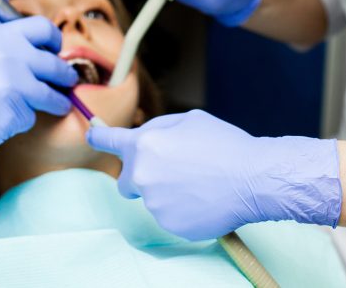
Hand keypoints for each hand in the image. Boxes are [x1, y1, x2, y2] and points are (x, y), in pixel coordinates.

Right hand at [0, 17, 76, 166]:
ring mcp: (12, 88)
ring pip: (50, 96)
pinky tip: (1, 118)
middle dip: (65, 77)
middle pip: (56, 65)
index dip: (54, 42)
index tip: (56, 51)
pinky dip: (21, 120)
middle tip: (68, 82)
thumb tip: (36, 46)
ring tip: (57, 105)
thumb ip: (2, 42)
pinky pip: (29, 118)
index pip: (43, 29)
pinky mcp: (10, 116)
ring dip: (56, 102)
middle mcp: (10, 58)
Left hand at [87, 109, 340, 239]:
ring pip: (152, 200)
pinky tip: (203, 199)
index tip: (91, 135)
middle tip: (169, 173)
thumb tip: (147, 138)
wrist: (253, 179)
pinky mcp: (171, 226)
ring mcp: (156, 205)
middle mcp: (144, 176)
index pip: (110, 141)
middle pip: (126, 182)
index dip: (99, 137)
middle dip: (140, 178)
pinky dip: (181, 210)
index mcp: (145, 145)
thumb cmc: (225, 146)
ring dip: (167, 193)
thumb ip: (159, 129)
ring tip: (199, 183)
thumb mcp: (190, 120)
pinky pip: (169, 217)